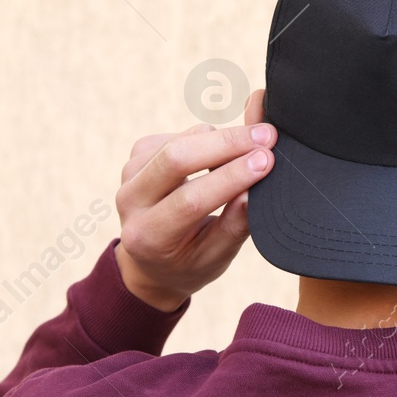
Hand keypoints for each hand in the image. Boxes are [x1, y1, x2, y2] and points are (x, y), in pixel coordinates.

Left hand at [114, 89, 273, 310]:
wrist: (151, 261)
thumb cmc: (189, 262)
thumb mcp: (216, 258)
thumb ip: (235, 227)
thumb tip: (255, 190)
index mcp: (147, 236)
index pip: (190, 200)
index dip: (231, 176)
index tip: (266, 160)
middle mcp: (130, 202)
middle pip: (176, 158)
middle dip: (227, 143)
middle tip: (268, 136)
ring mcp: (129, 174)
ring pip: (180, 140)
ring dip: (222, 138)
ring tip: (254, 146)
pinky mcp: (137, 155)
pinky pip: (179, 134)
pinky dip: (208, 138)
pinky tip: (222, 154)